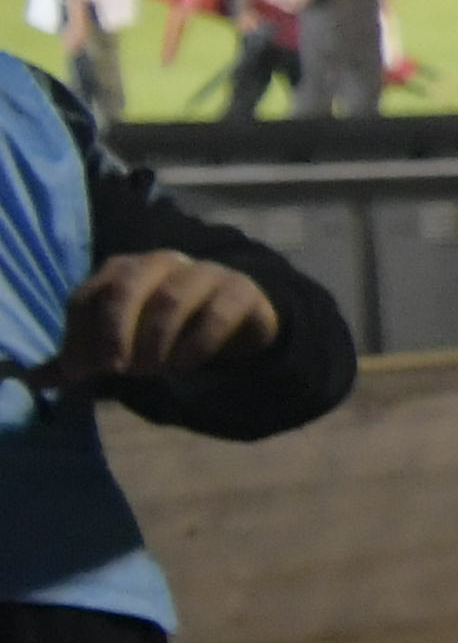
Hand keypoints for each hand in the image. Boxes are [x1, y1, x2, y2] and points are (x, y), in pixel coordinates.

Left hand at [53, 248, 272, 384]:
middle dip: (115, 332)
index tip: (80, 373)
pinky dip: (196, 343)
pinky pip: (217, 312)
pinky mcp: (239, 290)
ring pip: (171, 298)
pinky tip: (184, 367)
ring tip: (154, 371)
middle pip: (126, 286)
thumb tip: (32, 380)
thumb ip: (80, 359)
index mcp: (122, 270)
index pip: (88, 296)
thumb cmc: (165, 329)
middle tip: (117, 371)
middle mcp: (159, 261)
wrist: (235, 319)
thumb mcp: (119, 342)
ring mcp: (203, 272)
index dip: (79, 336)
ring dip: (156, 341)